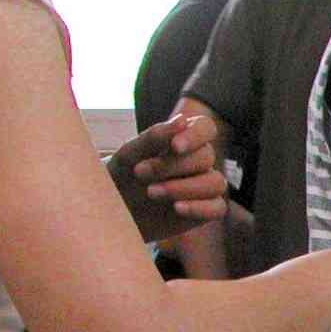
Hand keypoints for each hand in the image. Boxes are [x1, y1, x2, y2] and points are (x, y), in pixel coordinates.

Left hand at [110, 112, 227, 243]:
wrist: (113, 210)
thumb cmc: (122, 176)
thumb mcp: (130, 155)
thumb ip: (154, 137)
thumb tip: (181, 121)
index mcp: (184, 139)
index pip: (205, 128)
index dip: (196, 135)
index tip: (175, 146)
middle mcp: (198, 161)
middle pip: (206, 157)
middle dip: (174, 166)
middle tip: (140, 172)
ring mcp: (204, 186)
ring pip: (216, 183)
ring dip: (184, 188)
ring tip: (151, 193)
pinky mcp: (205, 210)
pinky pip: (217, 208)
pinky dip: (199, 208)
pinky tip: (176, 208)